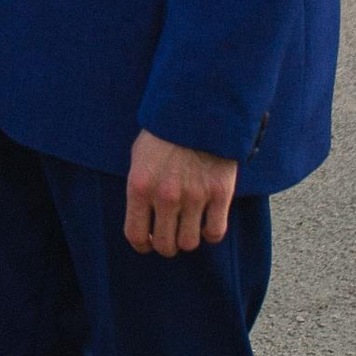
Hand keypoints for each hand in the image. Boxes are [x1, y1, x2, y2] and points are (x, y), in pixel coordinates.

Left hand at [123, 130, 238, 256]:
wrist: (199, 110)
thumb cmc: (165, 132)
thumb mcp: (139, 157)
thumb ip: (140, 188)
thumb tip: (143, 218)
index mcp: (140, 186)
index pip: (135, 235)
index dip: (142, 244)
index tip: (148, 242)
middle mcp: (166, 196)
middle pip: (165, 245)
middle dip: (166, 245)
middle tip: (170, 236)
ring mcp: (194, 196)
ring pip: (190, 243)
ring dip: (188, 239)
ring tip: (188, 227)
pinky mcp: (220, 194)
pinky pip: (215, 232)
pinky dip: (211, 232)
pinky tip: (207, 221)